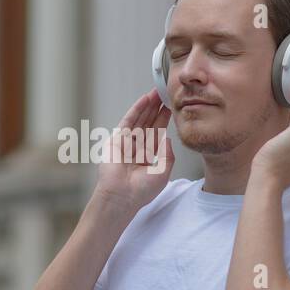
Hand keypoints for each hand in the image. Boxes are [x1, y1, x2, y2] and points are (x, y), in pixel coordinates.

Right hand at [93, 90, 174, 212]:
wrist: (122, 197)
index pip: (157, 132)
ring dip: (148, 105)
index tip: (172, 106)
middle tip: (165, 92)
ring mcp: (126, 142)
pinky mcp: (117, 139)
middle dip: (157, 108)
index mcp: (147, 155)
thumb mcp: (163, 172)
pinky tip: (144, 100)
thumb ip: (167, 154)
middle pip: (148, 122)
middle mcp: (137, 147)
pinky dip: (136, 109)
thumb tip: (166, 138)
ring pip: (139, 119)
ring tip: (157, 91)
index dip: (164, 119)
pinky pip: (128, 121)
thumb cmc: (141, 191)